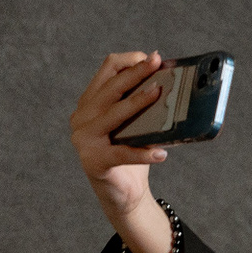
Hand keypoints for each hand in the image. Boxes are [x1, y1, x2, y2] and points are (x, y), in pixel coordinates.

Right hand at [68, 52, 174, 252]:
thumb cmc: (129, 155)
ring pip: (115, 114)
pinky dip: (143, 154)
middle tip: (157, 63)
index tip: (151, 57)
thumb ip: (139, 105)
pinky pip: (123, 154)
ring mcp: (84, 139)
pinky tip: (161, 154)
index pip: (106, 71)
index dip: (129, 61)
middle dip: (136, 73)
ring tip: (160, 95)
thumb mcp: (133, 125)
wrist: (123, 194)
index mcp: (90, 103)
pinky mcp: (94, 162)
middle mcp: (82, 117)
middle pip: (111, 89)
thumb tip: (169, 84)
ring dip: (139, 103)